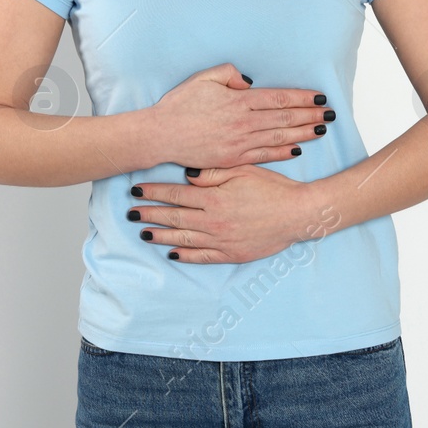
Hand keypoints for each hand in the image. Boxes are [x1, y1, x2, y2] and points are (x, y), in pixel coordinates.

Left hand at [125, 165, 340, 263]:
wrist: (296, 214)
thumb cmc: (272, 188)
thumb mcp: (243, 170)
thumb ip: (213, 173)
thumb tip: (187, 175)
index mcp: (214, 198)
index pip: (176, 194)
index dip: (155, 192)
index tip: (137, 190)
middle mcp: (213, 220)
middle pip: (174, 217)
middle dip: (150, 214)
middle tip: (131, 213)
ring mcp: (221, 240)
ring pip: (183, 238)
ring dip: (161, 235)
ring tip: (143, 233)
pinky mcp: (231, 254)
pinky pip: (202, 256)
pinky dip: (186, 255)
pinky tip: (172, 253)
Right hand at [150, 63, 334, 169]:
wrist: (160, 135)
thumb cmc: (179, 105)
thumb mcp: (203, 78)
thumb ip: (229, 74)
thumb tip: (249, 81)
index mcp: (239, 101)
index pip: (279, 98)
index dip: (302, 97)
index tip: (320, 97)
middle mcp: (243, 122)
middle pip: (285, 118)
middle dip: (310, 115)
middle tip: (330, 113)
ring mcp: (239, 143)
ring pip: (279, 138)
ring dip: (303, 133)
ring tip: (321, 129)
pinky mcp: (233, 159)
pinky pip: (264, 155)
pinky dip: (282, 153)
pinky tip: (297, 149)